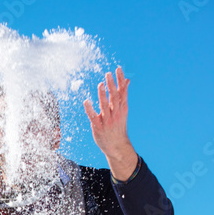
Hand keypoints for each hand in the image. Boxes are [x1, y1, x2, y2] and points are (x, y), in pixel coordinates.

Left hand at [83, 66, 137, 180]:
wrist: (117, 145)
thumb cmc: (118, 125)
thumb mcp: (122, 109)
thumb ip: (122, 95)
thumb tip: (126, 80)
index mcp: (122, 108)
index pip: (122, 91)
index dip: (120, 80)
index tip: (117, 69)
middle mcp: (116, 113)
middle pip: (115, 97)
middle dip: (112, 85)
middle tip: (108, 74)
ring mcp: (108, 121)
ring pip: (105, 106)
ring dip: (103, 95)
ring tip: (100, 84)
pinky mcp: (99, 127)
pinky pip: (94, 117)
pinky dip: (90, 110)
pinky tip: (86, 102)